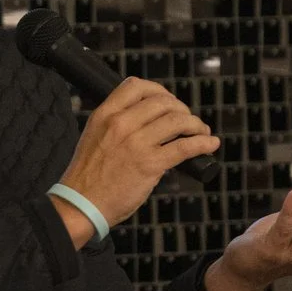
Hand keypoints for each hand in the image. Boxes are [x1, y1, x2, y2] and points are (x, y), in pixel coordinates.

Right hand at [50, 78, 219, 244]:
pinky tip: (210, 144)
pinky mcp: (150, 164)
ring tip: (202, 132)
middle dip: (182, 109)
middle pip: (163, 101)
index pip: (136, 86)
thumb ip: (116, 125)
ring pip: (178, 121)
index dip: (159, 91)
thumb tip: (147, 122)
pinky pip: (185, 147)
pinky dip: (203, 143)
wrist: (81, 204)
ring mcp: (136, 143)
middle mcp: (121, 124)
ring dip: (196, 125)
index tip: (169, 101)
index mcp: (105, 114)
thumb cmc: (87, 176)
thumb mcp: (94, 137)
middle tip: (188, 121)